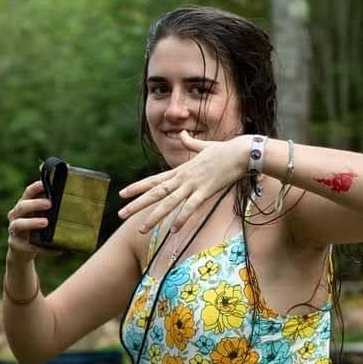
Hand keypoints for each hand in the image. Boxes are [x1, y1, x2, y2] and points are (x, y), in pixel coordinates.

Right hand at [6, 181, 59, 257]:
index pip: (28, 193)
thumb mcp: (42, 217)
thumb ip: (51, 209)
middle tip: (49, 203)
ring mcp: (13, 230)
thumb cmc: (36, 230)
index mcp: (23, 206)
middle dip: (35, 204)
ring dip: (32, 222)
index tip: (45, 183)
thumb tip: (74, 201)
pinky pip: (29, 246)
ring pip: (19, 224)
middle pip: (22, 206)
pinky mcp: (16, 245)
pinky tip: (58, 250)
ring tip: (46, 223)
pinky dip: (44, 249)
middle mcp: (15, 216)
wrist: (22, 253)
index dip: (36, 187)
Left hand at [118, 132, 249, 232]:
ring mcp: (193, 184)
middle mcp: (183, 178)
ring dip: (154, 216)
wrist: (242, 152)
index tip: (122, 194)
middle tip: (121, 214)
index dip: (137, 187)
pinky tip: (172, 230)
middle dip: (137, 204)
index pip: (153, 180)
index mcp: (180, 170)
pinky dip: (181, 218)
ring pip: (169, 202)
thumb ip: (190, 143)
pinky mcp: (206, 191)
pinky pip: (191, 207)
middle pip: (155, 193)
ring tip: (141, 229)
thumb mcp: (204, 146)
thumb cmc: (225, 150)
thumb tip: (182, 133)